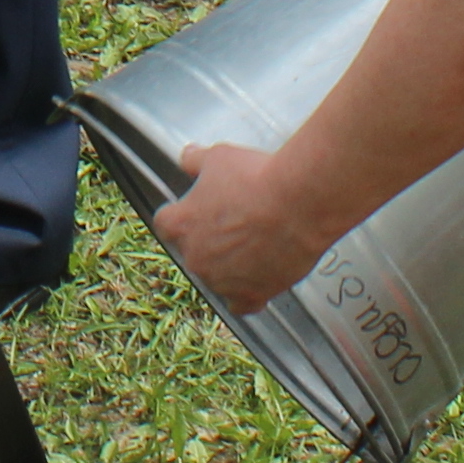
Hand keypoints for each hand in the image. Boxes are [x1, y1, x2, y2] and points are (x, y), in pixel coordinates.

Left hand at [150, 138, 334, 315]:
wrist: (297, 204)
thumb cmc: (256, 179)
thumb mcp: (219, 158)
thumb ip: (196, 161)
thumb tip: (187, 158)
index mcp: (181, 225)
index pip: (166, 223)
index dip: (182, 214)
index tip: (196, 208)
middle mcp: (196, 258)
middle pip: (193, 252)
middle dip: (209, 239)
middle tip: (235, 223)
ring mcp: (223, 281)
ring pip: (217, 278)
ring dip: (230, 266)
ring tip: (254, 245)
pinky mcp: (251, 295)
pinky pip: (242, 304)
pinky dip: (247, 294)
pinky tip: (256, 282)